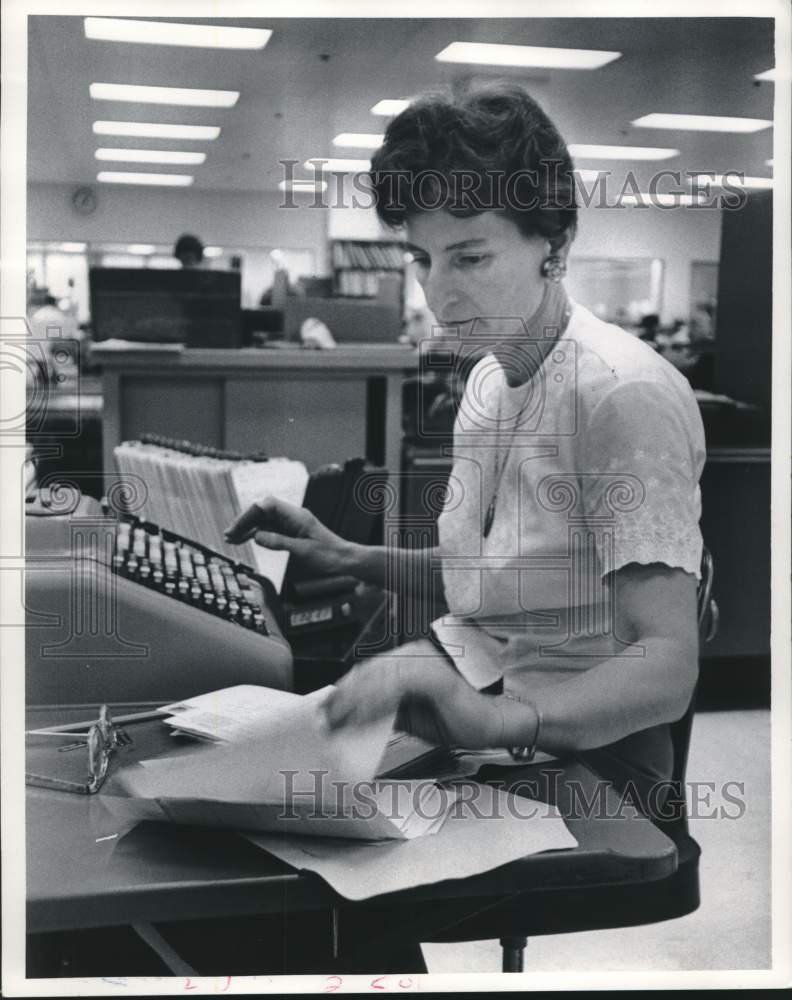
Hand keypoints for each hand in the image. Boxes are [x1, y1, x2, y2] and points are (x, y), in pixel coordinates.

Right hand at [225, 496, 352, 577]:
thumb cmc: (328, 555)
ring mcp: (291, 524)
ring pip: (264, 521)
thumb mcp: (303, 550)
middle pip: (263, 512)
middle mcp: (292, 516)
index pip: (268, 505)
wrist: (344, 560)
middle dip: (245, 521)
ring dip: (248, 529)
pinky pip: (270, 530)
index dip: (250, 513)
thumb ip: (279, 542)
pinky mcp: (290, 533)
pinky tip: (245, 540)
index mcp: (297, 515)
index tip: (238, 527)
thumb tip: (257, 536)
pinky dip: (257, 535)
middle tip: (229, 534)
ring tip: (231, 539)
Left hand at [324, 655, 503, 748]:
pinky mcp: (434, 675)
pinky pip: (398, 685)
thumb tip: (354, 716)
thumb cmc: (460, 715)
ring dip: (355, 700)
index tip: (328, 709)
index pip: (371, 672)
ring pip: (380, 678)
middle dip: (345, 697)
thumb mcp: (412, 715)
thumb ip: (387, 709)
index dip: (347, 690)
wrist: (495, 720)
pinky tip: (364, 714)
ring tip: (339, 719)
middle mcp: (416, 655)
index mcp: (410, 660)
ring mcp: (426, 662)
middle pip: (370, 673)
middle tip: (326, 718)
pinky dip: (377, 700)